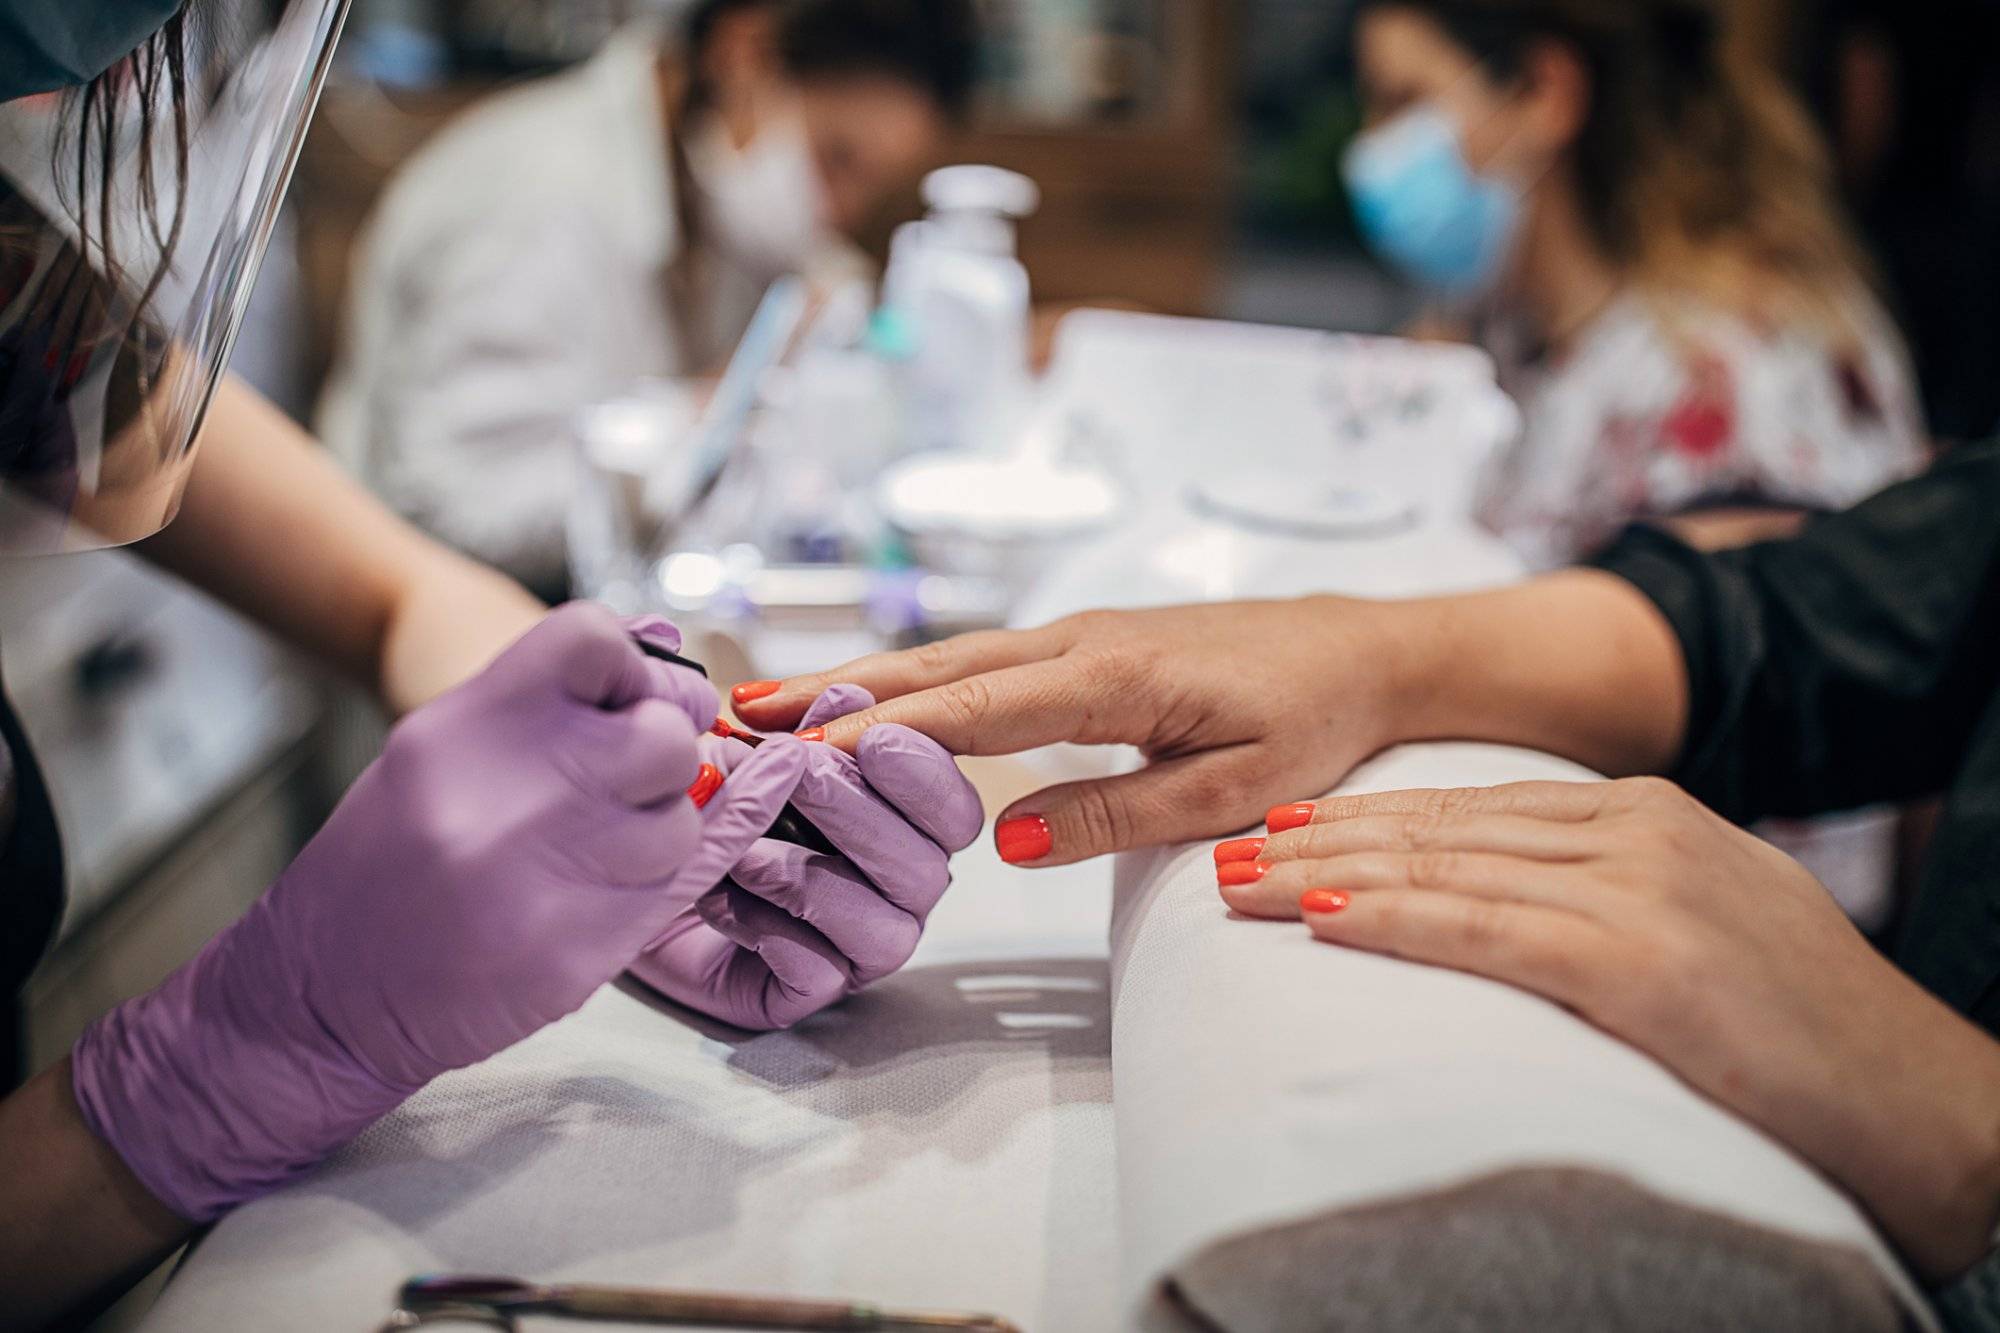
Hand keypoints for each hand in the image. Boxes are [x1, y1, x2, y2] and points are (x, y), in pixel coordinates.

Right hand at [69, 603, 799, 1220]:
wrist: (322, 994)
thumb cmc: (388, 861)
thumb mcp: (441, 751)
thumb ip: (551, 697)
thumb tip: (664, 636)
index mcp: (466, 725)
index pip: (595, 638)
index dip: (633, 666)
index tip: (628, 700)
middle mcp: (508, 791)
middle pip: (663, 736)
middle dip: (665, 755)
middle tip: (635, 780)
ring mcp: (543, 877)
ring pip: (679, 823)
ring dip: (660, 832)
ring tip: (602, 849)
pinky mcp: (574, 952)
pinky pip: (666, 897)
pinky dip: (648, 890)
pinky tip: (596, 893)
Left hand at [628, 682, 984, 1030]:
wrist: (627, 872)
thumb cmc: (704, 806)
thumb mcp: (748, 749)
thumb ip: (803, 725)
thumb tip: (849, 694)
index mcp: (900, 824)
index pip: (953, 810)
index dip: (926, 774)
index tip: (873, 737)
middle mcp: (894, 890)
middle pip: (928, 868)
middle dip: (860, 814)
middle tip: (798, 775)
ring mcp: (856, 948)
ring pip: (886, 931)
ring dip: (808, 877)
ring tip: (743, 849)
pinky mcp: (807, 992)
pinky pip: (817, 973)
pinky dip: (768, 931)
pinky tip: (720, 899)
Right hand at [731, 600, 1407, 866]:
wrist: (1362, 650)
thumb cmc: (1310, 720)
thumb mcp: (1234, 789)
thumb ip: (1119, 816)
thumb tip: (1005, 841)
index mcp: (1116, 677)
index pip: (976, 707)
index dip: (883, 733)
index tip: (802, 751)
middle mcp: (1081, 641)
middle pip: (938, 669)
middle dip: (835, 692)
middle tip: (739, 716)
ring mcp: (1077, 634)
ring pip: (949, 658)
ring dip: (858, 681)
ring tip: (768, 703)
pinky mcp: (1082, 644)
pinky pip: (978, 661)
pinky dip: (910, 679)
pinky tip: (868, 700)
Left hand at [1219, 777, 1999, 1280]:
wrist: (1930, 1102)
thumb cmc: (1814, 1030)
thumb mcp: (1706, 922)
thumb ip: (1613, 891)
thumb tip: (1512, 898)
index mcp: (1651, 815)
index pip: (1474, 808)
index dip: (1370, 818)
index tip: (1289, 827)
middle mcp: (1638, 833)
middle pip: (1441, 827)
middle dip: (1323, 838)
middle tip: (1229, 848)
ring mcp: (1639, 889)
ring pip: (1444, 867)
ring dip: (1327, 874)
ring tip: (1240, 882)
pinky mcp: (1639, 961)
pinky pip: (1484, 930)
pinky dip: (1395, 920)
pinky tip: (1324, 919)